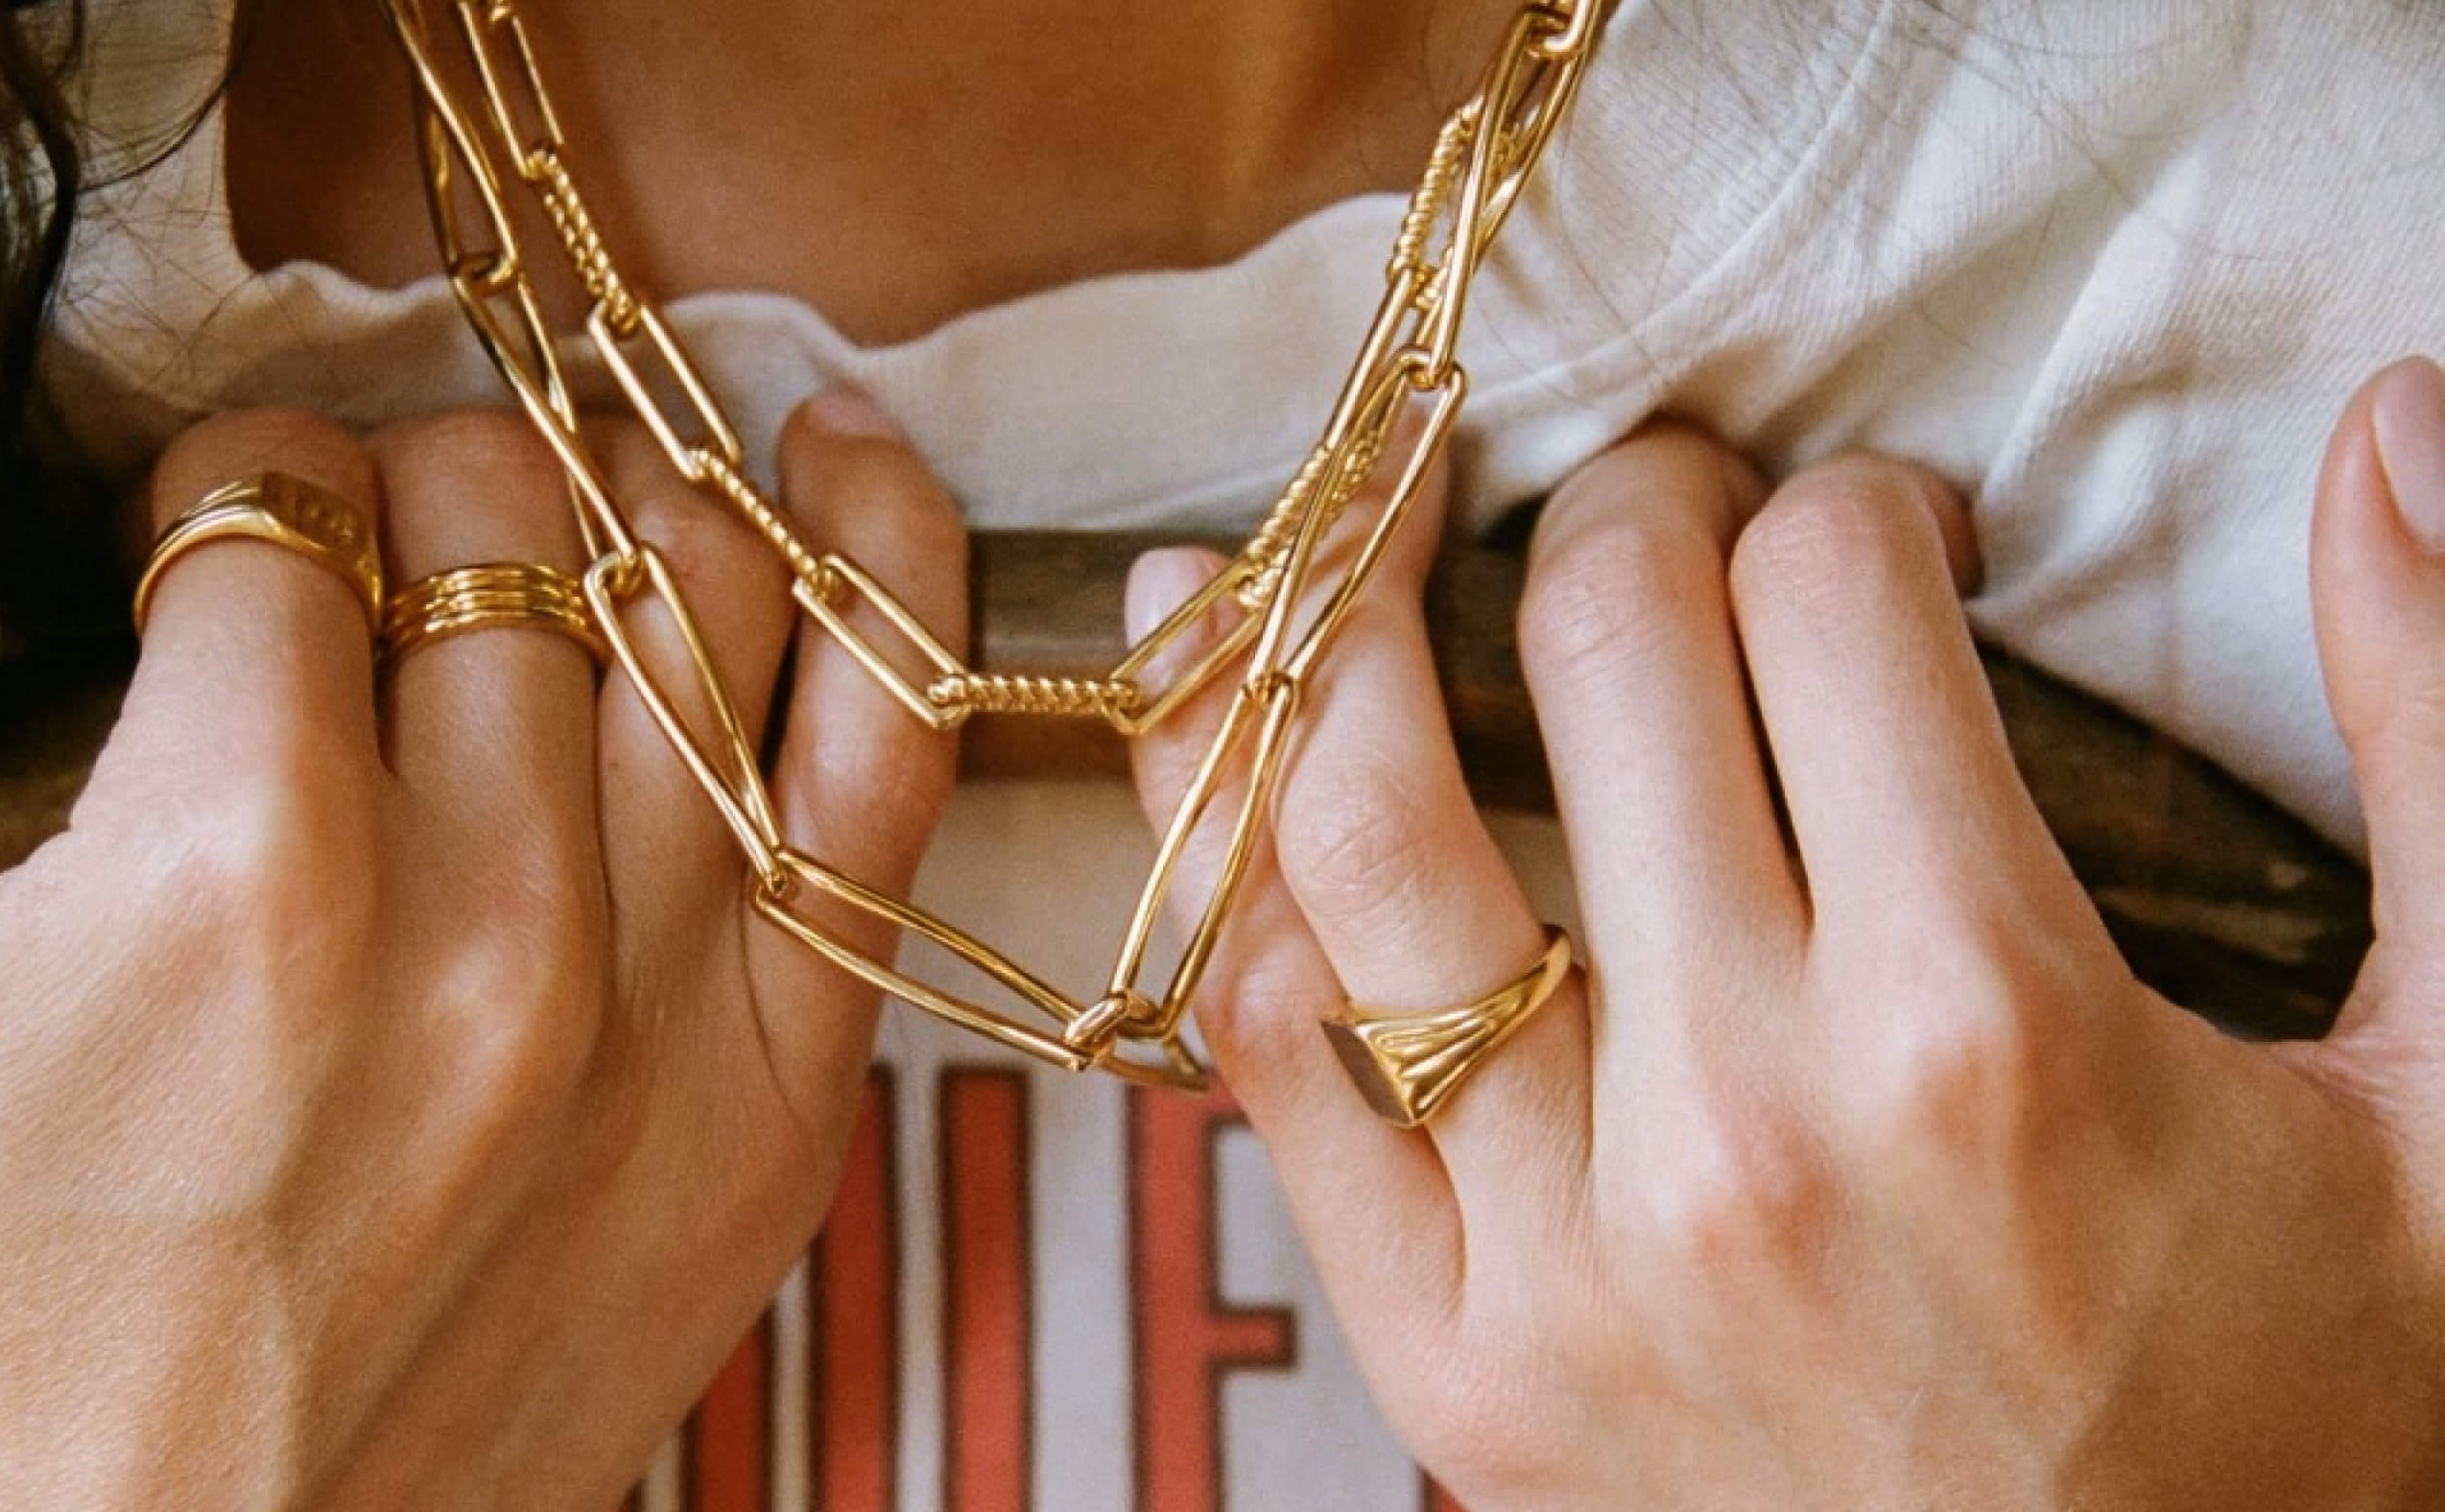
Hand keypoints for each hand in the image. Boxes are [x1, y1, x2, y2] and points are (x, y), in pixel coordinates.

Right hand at [0, 254, 964, 1507]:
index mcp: (235, 869)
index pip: (284, 503)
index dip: (227, 488)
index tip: (210, 550)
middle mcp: (488, 927)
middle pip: (504, 519)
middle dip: (412, 481)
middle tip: (357, 558)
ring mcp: (665, 1011)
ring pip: (701, 592)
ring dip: (611, 503)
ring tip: (545, 511)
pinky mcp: (778, 1092)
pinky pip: (889, 761)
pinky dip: (889, 568)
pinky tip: (834, 460)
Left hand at [1128, 373, 2444, 1506]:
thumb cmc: (2306, 1421)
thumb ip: (2434, 741)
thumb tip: (2393, 429)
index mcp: (1990, 1032)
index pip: (1829, 599)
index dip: (1855, 509)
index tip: (1883, 539)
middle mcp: (1742, 1123)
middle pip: (1601, 653)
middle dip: (1633, 506)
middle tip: (1667, 499)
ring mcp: (1560, 1254)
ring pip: (1363, 822)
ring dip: (1342, 612)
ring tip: (1357, 504)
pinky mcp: (1449, 1359)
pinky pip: (1273, 1046)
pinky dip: (1217, 849)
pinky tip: (1209, 708)